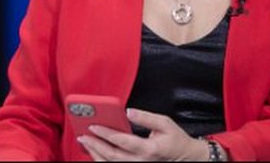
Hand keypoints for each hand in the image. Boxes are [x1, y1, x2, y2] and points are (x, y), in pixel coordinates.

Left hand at [76, 108, 207, 160]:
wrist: (186, 158)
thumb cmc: (176, 140)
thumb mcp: (166, 124)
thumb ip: (146, 117)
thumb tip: (129, 112)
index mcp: (148, 149)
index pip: (122, 141)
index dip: (105, 133)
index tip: (92, 126)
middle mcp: (141, 161)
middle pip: (111, 156)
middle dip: (95, 145)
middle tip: (82, 135)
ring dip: (96, 154)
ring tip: (85, 143)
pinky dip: (102, 160)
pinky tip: (95, 152)